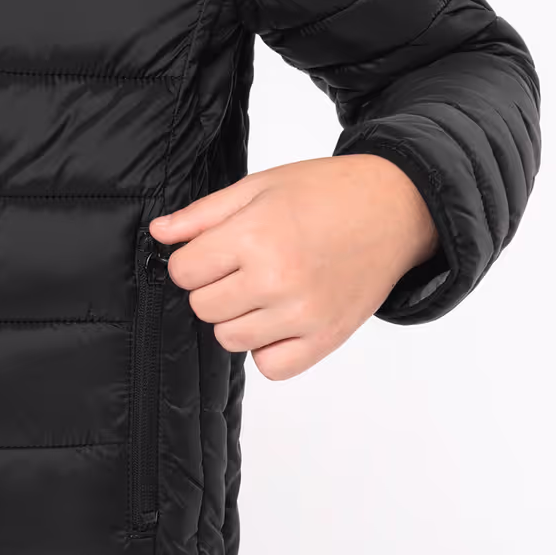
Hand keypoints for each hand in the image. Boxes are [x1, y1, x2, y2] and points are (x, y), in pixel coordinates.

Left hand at [148, 154, 440, 381]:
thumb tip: (160, 233)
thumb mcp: (258, 187)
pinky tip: (281, 318)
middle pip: (202, 306)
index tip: (213, 250)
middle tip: (243, 265)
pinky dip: (269, 347)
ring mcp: (303, 315)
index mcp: (255, 236)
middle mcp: (277, 280)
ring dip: (237, 317)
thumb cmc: (327, 192)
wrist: (395, 208)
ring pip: (229, 339)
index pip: (183, 271)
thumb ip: (203, 215)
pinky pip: (271, 367)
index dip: (192, 259)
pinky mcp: (326, 339)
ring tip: (264, 288)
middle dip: (213, 286)